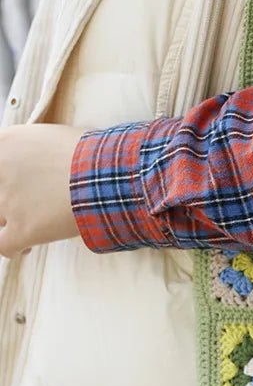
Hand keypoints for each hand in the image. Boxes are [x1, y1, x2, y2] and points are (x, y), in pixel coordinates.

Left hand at [0, 124, 86, 258]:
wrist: (108, 174)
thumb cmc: (93, 152)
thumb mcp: (57, 136)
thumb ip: (36, 145)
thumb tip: (43, 157)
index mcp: (5, 144)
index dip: (4, 178)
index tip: (14, 181)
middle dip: (8, 202)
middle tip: (26, 205)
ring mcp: (8, 203)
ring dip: (10, 224)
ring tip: (29, 227)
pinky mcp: (23, 229)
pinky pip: (4, 246)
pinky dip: (13, 249)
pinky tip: (26, 248)